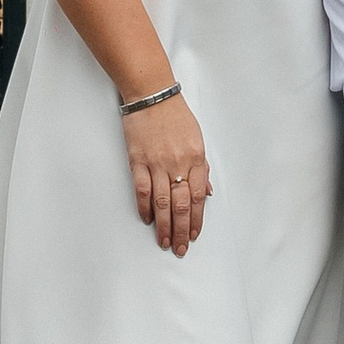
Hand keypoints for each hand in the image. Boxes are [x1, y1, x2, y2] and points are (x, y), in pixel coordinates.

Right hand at [124, 90, 210, 254]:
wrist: (152, 95)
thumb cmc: (176, 116)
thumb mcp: (197, 139)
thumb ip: (201, 167)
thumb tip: (206, 193)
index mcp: (196, 158)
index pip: (198, 197)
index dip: (197, 219)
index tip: (194, 235)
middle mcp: (178, 163)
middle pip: (181, 204)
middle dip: (181, 230)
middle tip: (180, 248)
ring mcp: (157, 162)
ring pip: (162, 202)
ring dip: (164, 225)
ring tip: (164, 242)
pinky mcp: (138, 160)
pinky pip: (141, 189)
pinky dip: (144, 207)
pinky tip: (147, 220)